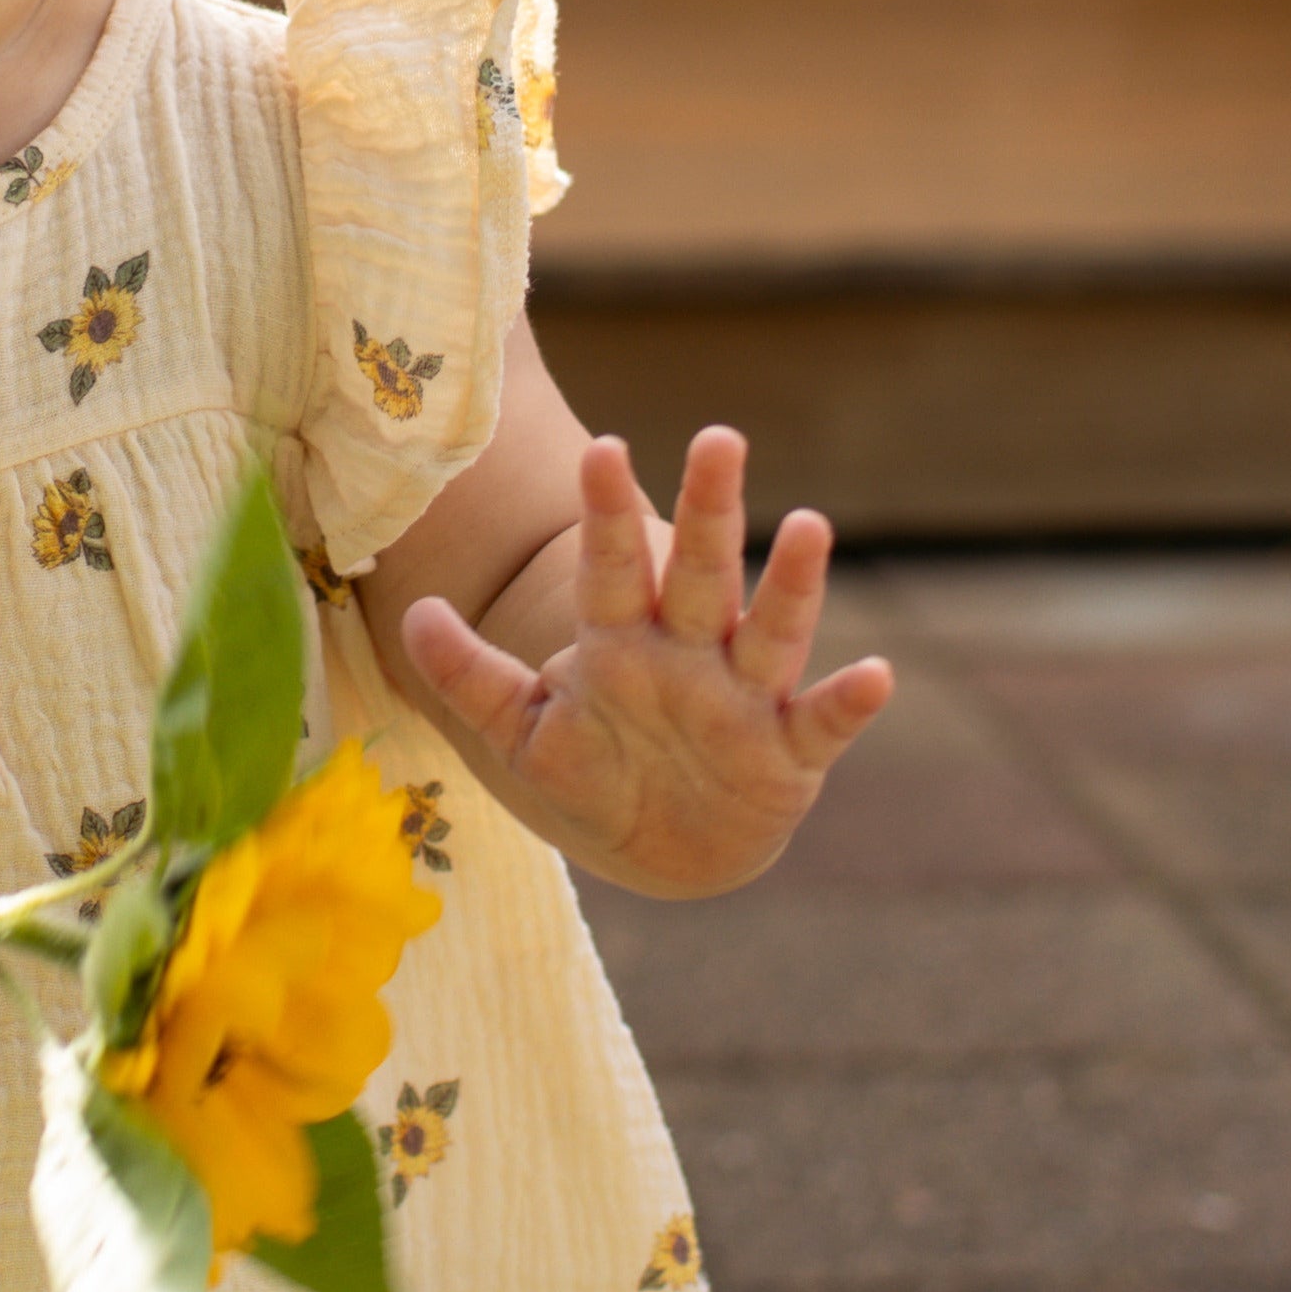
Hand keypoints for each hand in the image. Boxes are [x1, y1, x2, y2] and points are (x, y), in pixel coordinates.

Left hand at [400, 426, 891, 895]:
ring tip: (810, 527)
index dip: (607, 513)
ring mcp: (743, 699)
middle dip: (710, 509)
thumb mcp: (520, 732)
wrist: (658, 853)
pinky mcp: (788, 754)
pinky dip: (850, 701)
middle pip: (701, 572)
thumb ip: (469, 676)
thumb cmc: (592, 773)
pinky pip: (824, 721)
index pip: (612, 566)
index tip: (602, 450)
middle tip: (718, 438)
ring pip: (770, 629)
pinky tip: (877, 674)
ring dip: (792, 583)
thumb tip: (412, 616)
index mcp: (623, 640)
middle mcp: (690, 653)